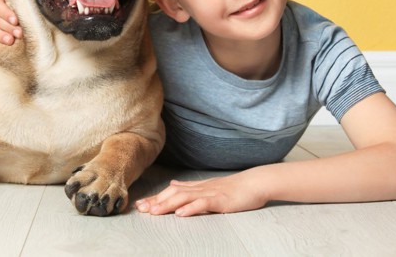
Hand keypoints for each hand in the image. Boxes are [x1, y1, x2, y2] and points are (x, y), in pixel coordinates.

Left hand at [135, 172, 266, 216]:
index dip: (156, 197)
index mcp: (197, 187)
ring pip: (185, 197)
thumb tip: (173, 184)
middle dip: (156, 201)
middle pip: (174, 193)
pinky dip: (191, 208)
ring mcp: (210, 193)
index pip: (172, 191)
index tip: (141, 204)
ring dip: (168, 204)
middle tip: (140, 208)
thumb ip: (191, 187)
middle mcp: (200, 188)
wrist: (255, 183)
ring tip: (154, 212)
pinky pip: (204, 203)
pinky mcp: (221, 200)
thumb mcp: (209, 186)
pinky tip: (180, 213)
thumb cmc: (234, 188)